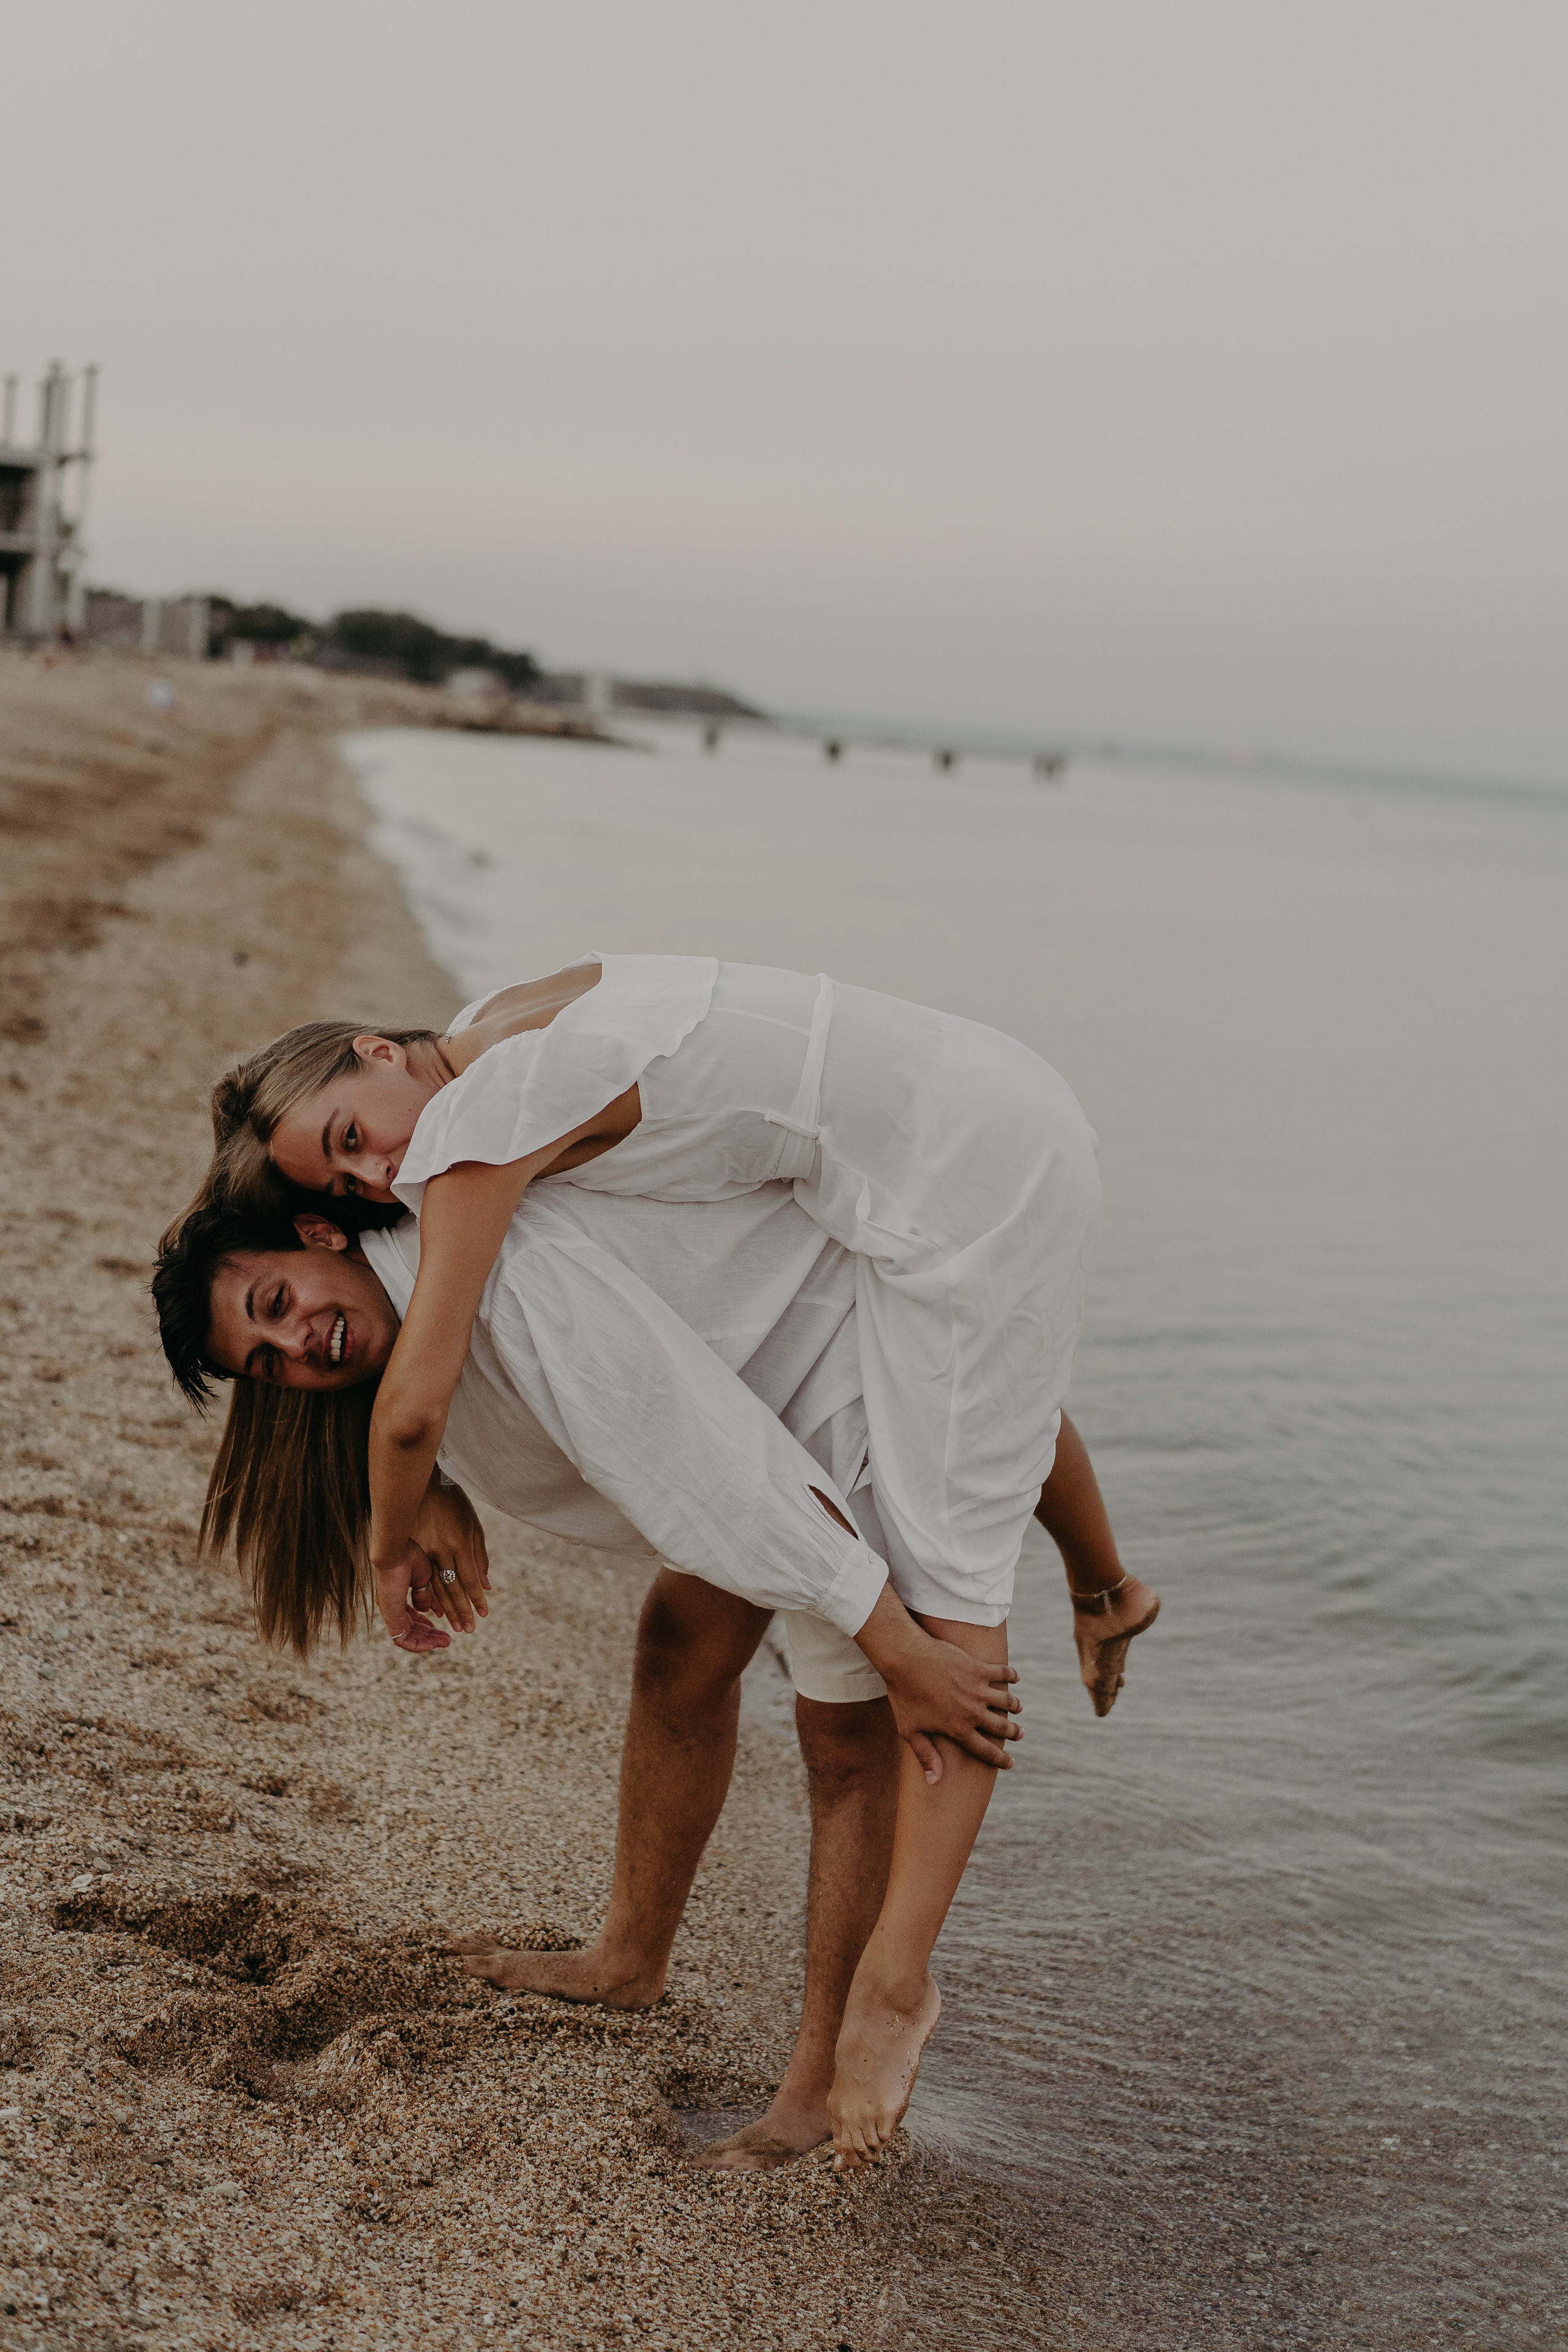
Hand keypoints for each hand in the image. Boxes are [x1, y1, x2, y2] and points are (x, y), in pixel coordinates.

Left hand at [373, 1540, 450, 1653]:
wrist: (396, 1551)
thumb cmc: (408, 1557)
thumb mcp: (422, 1578)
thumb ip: (425, 1595)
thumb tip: (427, 1609)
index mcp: (396, 1596)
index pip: (410, 1617)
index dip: (425, 1622)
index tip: (440, 1622)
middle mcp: (391, 1607)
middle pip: (410, 1629)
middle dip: (430, 1635)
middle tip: (447, 1639)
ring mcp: (390, 1613)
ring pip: (408, 1637)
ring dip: (428, 1642)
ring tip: (446, 1642)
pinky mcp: (391, 1617)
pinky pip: (403, 1640)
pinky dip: (419, 1645)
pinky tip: (435, 1644)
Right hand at [409, 1476, 490, 1633]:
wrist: (422, 1486)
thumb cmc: (453, 1503)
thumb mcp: (473, 1526)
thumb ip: (479, 1557)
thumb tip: (486, 1586)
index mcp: (458, 1542)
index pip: (469, 1579)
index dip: (477, 1599)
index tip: (483, 1615)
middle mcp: (440, 1550)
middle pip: (452, 1588)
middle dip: (461, 1611)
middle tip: (468, 1630)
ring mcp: (423, 1552)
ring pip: (436, 1587)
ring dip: (447, 1609)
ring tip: (455, 1627)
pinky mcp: (412, 1552)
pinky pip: (422, 1580)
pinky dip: (430, 1597)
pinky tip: (436, 1611)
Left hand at [853, 1586, 1020, 1782]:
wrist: (905, 1659)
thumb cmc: (904, 1695)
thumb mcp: (910, 1731)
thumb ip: (925, 1756)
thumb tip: (934, 1782)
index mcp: (958, 1729)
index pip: (986, 1751)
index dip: (1001, 1760)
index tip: (1011, 1763)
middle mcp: (972, 1712)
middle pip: (1001, 1727)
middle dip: (1014, 1733)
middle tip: (1020, 1734)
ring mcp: (977, 1689)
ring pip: (1006, 1701)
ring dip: (1015, 1706)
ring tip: (1018, 1708)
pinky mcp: (978, 1668)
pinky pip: (1003, 1673)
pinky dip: (1012, 1676)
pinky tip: (1015, 1678)